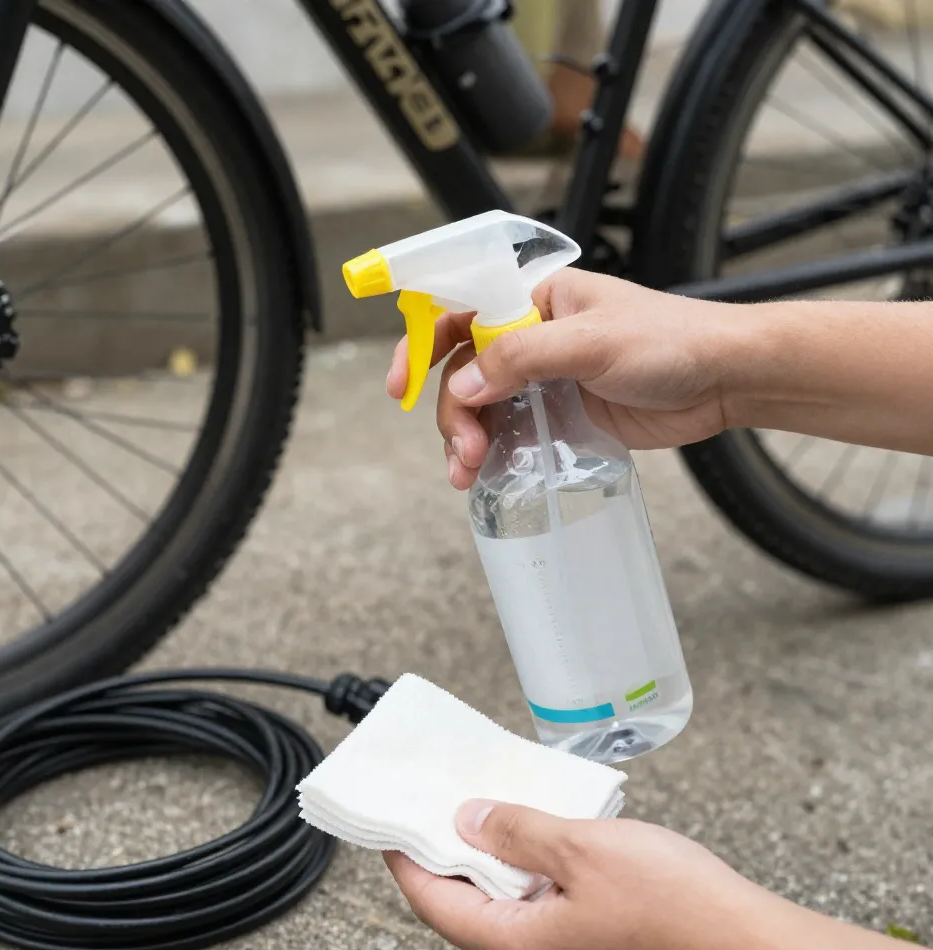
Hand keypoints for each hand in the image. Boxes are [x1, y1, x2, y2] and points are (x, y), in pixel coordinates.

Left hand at [383, 801, 768, 949]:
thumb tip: (465, 821)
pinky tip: (536, 831)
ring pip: (503, 904)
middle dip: (447, 851)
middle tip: (435, 800)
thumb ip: (513, 830)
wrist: (749, 947)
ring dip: (491, 857)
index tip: (386, 820)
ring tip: (484, 805)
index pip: (433, 901)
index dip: (405, 857)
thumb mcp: (578, 847)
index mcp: (516, 949)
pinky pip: (538, 908)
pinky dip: (527, 870)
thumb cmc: (672, 904)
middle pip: (464, 905)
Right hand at [386, 270, 755, 489]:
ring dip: (467, 440)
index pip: (460, 311)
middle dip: (454, 413)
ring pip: (484, 408)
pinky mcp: (562, 414)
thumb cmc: (670, 340)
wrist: (724, 379)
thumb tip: (463, 387)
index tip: (401, 384)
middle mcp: (532, 336)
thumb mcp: (590, 342)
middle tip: (465, 452)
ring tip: (469, 474)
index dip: (421, 344)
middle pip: (465, 372)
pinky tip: (488, 475)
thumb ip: (521, 359)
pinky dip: (494, 454)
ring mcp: (545, 378)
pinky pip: (512, 432)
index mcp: (534, 298)